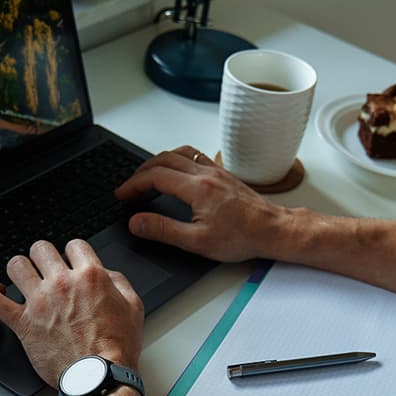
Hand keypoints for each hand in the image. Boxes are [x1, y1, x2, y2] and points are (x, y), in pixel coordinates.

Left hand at [0, 239, 143, 386]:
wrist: (99, 376)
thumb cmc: (116, 347)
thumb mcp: (133, 307)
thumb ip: (119, 283)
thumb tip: (107, 274)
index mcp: (90, 277)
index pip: (74, 245)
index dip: (73, 253)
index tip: (71, 262)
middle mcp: (62, 284)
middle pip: (41, 249)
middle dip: (44, 256)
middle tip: (46, 269)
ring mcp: (39, 302)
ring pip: (16, 265)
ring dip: (19, 269)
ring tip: (23, 278)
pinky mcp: (22, 323)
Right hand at [114, 146, 291, 262]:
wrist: (272, 230)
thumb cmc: (242, 237)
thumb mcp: (197, 241)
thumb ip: (163, 230)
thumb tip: (137, 222)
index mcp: (197, 189)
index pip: (155, 177)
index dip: (133, 184)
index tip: (122, 194)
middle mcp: (206, 174)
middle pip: (163, 159)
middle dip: (141, 171)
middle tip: (129, 185)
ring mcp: (216, 171)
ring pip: (180, 153)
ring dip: (159, 160)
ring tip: (147, 174)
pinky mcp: (224, 174)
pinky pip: (195, 156)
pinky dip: (178, 158)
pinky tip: (177, 169)